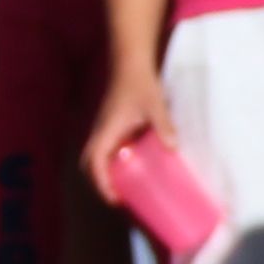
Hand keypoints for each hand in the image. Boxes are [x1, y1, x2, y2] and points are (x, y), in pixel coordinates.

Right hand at [78, 64, 168, 208]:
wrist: (130, 64)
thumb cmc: (140, 83)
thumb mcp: (154, 105)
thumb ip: (163, 126)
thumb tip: (173, 149)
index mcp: (106, 131)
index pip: (95, 162)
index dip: (101, 183)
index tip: (115, 199)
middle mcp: (100, 133)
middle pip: (89, 165)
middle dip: (100, 185)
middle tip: (120, 200)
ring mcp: (104, 131)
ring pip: (95, 159)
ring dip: (104, 176)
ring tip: (124, 190)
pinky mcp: (111, 128)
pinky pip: (105, 152)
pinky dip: (111, 165)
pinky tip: (131, 170)